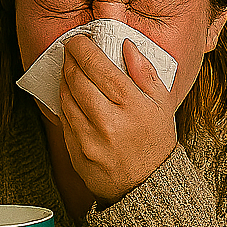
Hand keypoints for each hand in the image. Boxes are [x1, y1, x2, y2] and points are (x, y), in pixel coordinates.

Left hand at [58, 34, 178, 204]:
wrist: (145, 187)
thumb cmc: (155, 143)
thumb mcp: (162, 105)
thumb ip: (145, 72)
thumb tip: (126, 45)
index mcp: (132, 106)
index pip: (97, 65)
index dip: (82, 47)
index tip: (79, 40)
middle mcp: (108, 121)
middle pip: (76, 77)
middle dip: (70, 58)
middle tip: (72, 50)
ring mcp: (88, 138)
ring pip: (65, 96)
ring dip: (65, 78)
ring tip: (72, 70)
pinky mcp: (75, 151)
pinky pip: (64, 117)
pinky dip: (65, 101)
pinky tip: (73, 96)